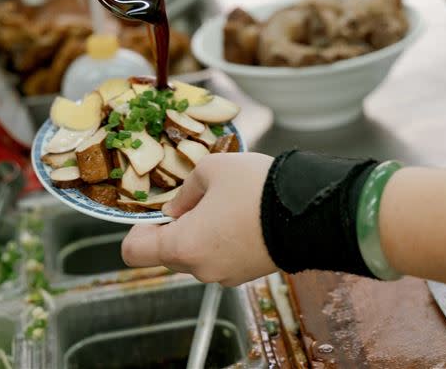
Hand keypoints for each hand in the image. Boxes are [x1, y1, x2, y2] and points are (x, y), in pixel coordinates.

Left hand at [121, 152, 276, 285]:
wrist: (310, 210)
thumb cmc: (256, 188)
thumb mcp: (211, 169)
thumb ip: (184, 191)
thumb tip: (176, 208)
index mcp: (183, 246)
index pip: (134, 251)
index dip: (137, 229)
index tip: (153, 213)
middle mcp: (200, 269)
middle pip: (168, 253)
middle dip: (174, 229)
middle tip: (197, 201)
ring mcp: (226, 276)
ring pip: (196, 255)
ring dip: (200, 234)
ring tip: (225, 206)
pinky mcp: (247, 274)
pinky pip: (220, 258)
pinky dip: (222, 242)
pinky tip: (241, 218)